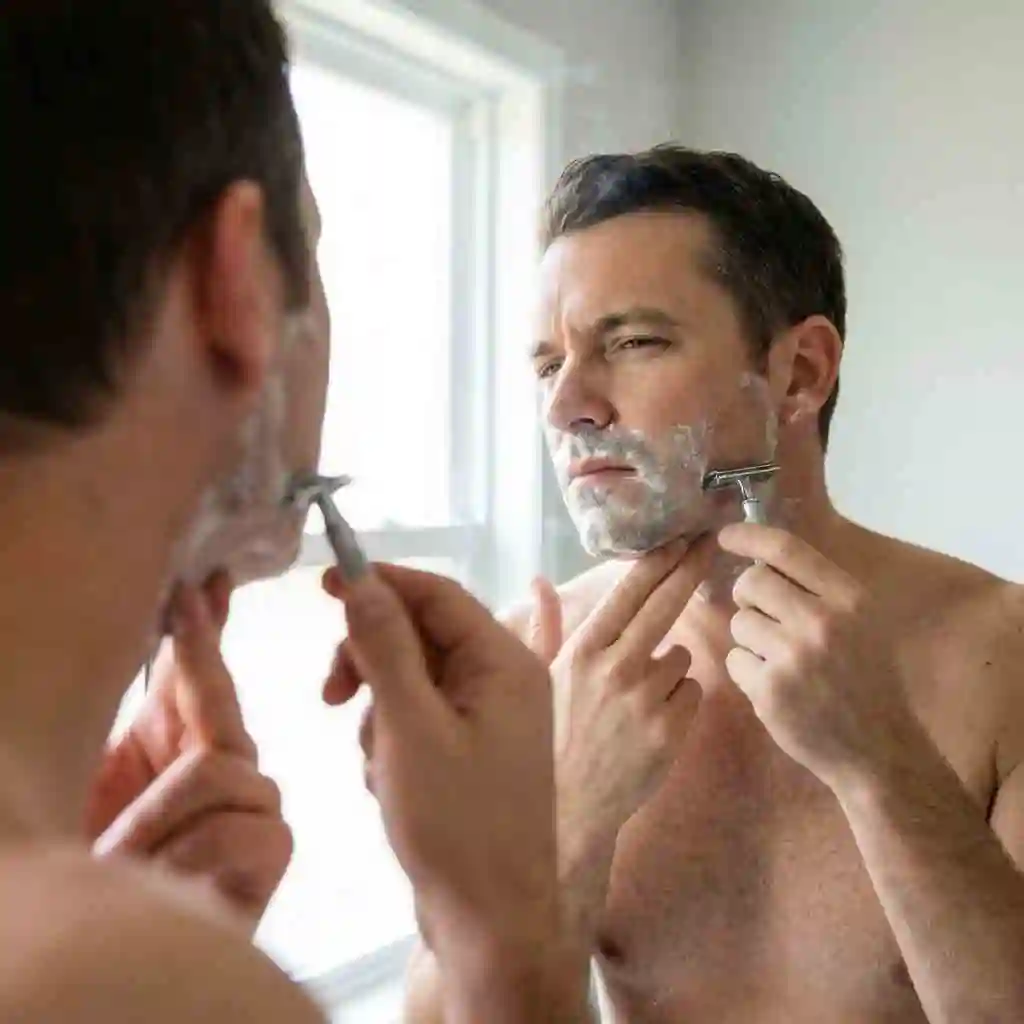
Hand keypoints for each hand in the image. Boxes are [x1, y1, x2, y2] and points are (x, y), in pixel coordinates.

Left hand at [87, 576, 291, 931]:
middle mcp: (230, 766)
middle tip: (138, 739)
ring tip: (123, 860)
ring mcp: (256, 806)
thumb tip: (174, 619)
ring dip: (154, 819)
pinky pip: (235, 827)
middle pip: (219, 709)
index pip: (201, 672)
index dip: (202, 627)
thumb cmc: (102, 856)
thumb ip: (156, 704)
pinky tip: (169, 882)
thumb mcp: (108, 772)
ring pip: (217, 771)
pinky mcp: (272, 849)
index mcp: (184, 742)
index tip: (205, 578)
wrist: (113, 928)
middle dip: (181, 704)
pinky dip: (184, 857)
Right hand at [321, 565, 577, 989]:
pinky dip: (392, 742)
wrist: (491, 920)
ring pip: (411, 681)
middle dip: (372, 664)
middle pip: (420, 636)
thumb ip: (384, 647)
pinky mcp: (469, 751)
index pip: (436, 594)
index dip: (379, 582)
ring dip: (379, 713)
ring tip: (380, 765)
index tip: (322, 582)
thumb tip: (361, 578)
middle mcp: (503, 680)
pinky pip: (417, 720)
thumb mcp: (409, 727)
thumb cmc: (456, 822)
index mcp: (504, 662)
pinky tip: (390, 784)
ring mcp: (487, 718)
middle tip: (331, 696)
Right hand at [550, 539, 713, 853]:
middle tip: (711, 545)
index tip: (682, 536)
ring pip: (682, 657)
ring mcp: (645, 700)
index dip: (660, 559)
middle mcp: (615, 668)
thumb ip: (545, 625)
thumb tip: (538, 579)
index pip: (629, 592)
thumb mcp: (537, 678)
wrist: (570, 810)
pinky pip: (692, 693)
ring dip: (671, 666)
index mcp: (582, 650)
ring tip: (639, 696)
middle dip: (691, 570)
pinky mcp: (671, 732)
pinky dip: (680, 700)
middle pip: (667, 605)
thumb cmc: (550, 738)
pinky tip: (652, 719)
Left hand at [719, 523, 920, 794]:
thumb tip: (760, 557)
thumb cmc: (866, 681)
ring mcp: (794, 657)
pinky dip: (747, 672)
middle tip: (765, 617)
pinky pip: (735, 660)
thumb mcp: (861, 623)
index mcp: (849, 598)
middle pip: (751, 582)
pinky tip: (776, 688)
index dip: (748, 537)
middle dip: (748, 597)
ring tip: (781, 661)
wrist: (880, 751)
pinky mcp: (770, 690)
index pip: (786, 549)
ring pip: (739, 622)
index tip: (725, 536)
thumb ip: (818, 590)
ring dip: (750, 639)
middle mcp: (822, 622)